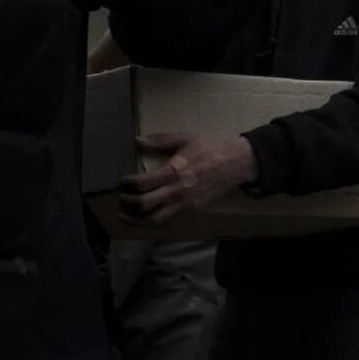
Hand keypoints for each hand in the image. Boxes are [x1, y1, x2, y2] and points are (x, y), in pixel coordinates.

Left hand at [121, 132, 256, 222]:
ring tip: (124, 215)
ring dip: (136, 219)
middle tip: (120, 197)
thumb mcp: (185, 138)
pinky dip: (152, 221)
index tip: (121, 181)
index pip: (141, 184)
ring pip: (154, 220)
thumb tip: (137, 140)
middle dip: (127, 203)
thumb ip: (160, 140)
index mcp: (173, 172)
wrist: (237, 163)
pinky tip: (144, 217)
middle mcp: (176, 191)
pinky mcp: (191, 209)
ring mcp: (184, 203)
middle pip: (143, 204)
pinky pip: (168, 220)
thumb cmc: (210, 148)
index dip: (126, 184)